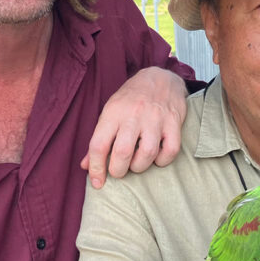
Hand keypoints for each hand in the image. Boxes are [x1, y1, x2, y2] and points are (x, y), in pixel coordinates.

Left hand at [82, 67, 186, 187]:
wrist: (160, 78)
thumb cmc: (131, 99)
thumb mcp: (110, 112)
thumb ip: (99, 140)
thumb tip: (85, 166)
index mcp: (113, 112)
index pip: (99, 145)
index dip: (96, 168)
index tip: (98, 182)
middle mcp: (134, 114)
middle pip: (122, 153)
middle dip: (118, 171)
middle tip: (119, 170)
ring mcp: (155, 118)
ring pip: (147, 154)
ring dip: (139, 166)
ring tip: (136, 163)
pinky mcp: (174, 122)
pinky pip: (170, 151)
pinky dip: (162, 161)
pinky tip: (156, 157)